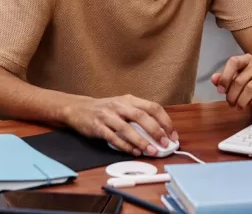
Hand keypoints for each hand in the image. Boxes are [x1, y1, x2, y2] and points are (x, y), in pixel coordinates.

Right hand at [63, 95, 177, 156]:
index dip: (165, 121)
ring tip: (151, 151)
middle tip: (165, 144)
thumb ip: (139, 116)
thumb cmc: (105, 109)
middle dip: (156, 131)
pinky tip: (133, 152)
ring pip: (127, 128)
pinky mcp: (97, 126)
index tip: (172, 134)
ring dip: (141, 141)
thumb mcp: (123, 106)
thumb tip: (160, 133)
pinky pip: (113, 137)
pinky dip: (125, 146)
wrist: (78, 108)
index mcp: (129, 99)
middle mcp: (119, 105)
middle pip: (141, 116)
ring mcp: (108, 115)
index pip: (152, 107)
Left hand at [211, 54, 251, 111]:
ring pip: (251, 86)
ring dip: (242, 99)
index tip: (220, 90)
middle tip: (230, 103)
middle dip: (232, 94)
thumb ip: (224, 79)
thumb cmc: (250, 85)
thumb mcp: (235, 82)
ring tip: (239, 107)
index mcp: (246, 59)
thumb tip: (214, 79)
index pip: (234, 62)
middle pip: (241, 78)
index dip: (225, 77)